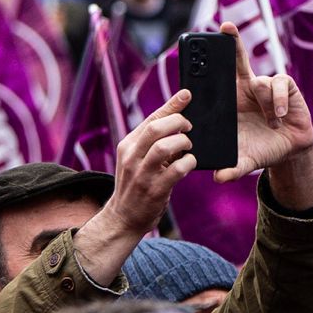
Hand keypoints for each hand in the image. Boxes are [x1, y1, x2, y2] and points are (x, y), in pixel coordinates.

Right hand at [78, 91, 194, 281]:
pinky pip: (176, 170)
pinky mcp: (154, 190)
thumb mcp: (137, 159)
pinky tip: (190, 163)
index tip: (187, 94)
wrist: (123, 218)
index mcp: (128, 145)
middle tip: (189, 127)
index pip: (150, 118)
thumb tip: (178, 119)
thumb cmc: (136, 184)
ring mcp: (141, 174)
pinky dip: (188, 163)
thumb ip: (153, 141)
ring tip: (188, 147)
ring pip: (164, 146)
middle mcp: (131, 157)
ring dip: (183, 142)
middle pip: (155, 128)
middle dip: (178, 122)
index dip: (171, 104)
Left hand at [214, 23, 312, 209]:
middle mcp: (247, 88)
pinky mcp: (285, 88)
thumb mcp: (244, 159)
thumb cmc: (260, 149)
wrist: (289, 152)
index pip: (218, 76)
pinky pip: (279, 85)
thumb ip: (233, 168)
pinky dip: (277, 102)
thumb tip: (219, 178)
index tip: (197, 45)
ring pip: (261, 81)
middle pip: (238, 60)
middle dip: (232, 41)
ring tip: (270, 120)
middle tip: (225, 27)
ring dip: (264, 101)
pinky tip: (278, 116)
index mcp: (231, 100)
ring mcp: (267, 87)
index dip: (211, 59)